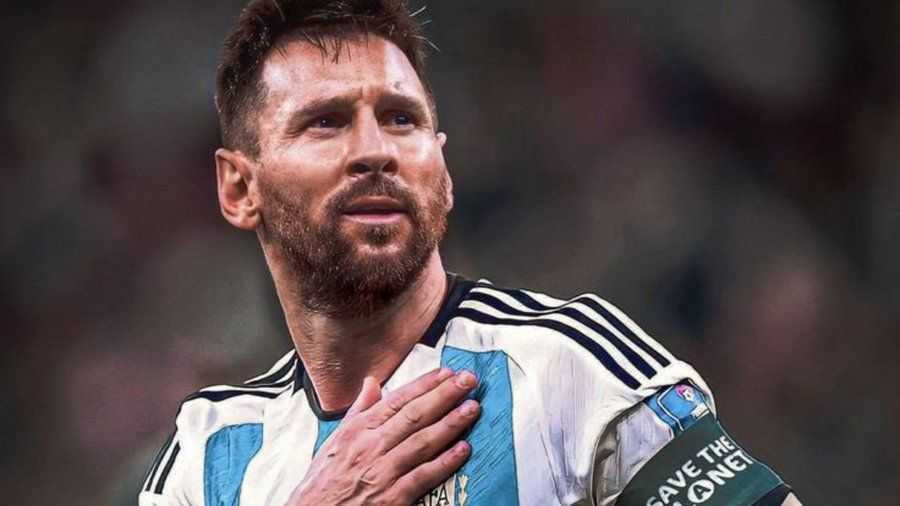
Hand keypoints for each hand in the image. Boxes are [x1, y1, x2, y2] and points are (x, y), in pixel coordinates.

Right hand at [287, 368, 479, 505]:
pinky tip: (463, 449)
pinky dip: (445, 462)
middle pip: (414, 415)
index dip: (425, 384)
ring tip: (472, 408)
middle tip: (467, 381)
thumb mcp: (335, 440)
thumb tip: (372, 384)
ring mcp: (382, 472)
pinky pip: (424, 476)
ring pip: (423, 442)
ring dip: (451, 423)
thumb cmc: (323, 482)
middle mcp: (371, 447)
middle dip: (444, 395)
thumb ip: (358, 410)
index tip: (446, 373)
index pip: (397, 400)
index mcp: (358, 430)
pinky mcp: (392, 498)